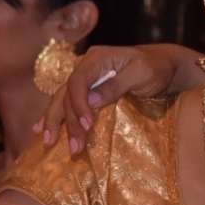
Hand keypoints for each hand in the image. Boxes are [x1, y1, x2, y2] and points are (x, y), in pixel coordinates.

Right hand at [37, 44, 182, 152]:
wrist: (164, 64)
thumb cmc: (156, 67)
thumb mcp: (141, 74)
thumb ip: (116, 85)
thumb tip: (91, 101)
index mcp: (97, 58)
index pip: (78, 81)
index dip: (79, 104)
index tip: (87, 125)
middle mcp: (85, 66)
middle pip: (66, 93)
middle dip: (65, 120)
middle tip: (73, 146)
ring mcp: (85, 78)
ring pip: (62, 99)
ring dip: (55, 122)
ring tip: (48, 142)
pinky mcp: (88, 90)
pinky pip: (66, 102)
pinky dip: (54, 116)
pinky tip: (39, 129)